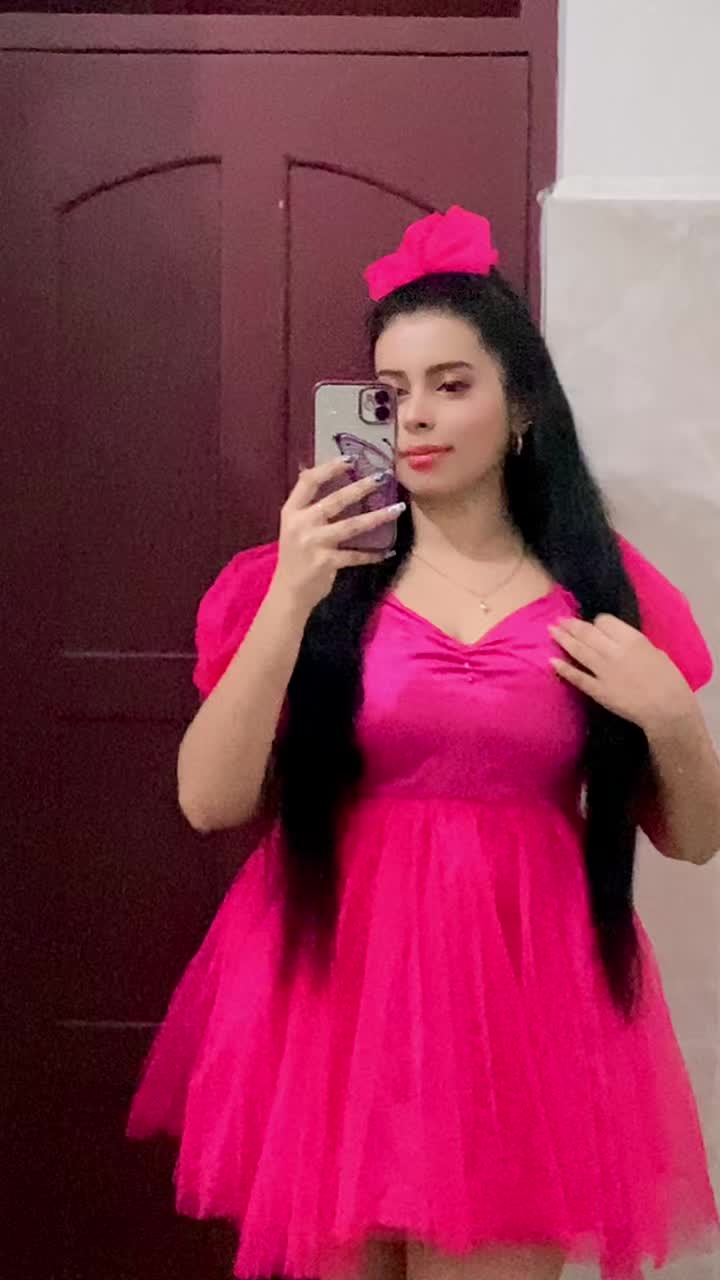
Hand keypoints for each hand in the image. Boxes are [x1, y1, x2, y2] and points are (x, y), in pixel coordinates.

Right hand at [271, 458, 404, 613]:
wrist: (288, 592)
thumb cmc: (294, 557)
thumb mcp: (293, 527)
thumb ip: (306, 505)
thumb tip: (314, 473)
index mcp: (291, 512)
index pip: (309, 481)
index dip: (330, 468)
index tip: (351, 459)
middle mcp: (301, 524)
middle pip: (335, 500)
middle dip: (362, 487)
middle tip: (383, 477)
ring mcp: (314, 543)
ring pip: (352, 525)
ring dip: (378, 517)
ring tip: (398, 508)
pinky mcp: (327, 562)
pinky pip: (356, 555)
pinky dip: (373, 554)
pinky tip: (388, 551)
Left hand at [549, 613, 695, 732]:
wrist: (667, 708)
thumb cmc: (669, 680)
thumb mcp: (656, 652)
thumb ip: (636, 645)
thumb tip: (623, 642)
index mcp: (632, 640)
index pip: (605, 622)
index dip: (597, 622)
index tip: (593, 625)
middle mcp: (614, 651)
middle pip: (587, 632)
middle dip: (571, 624)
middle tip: (559, 619)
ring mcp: (603, 671)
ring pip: (578, 650)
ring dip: (562, 639)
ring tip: (551, 630)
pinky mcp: (597, 690)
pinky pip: (577, 677)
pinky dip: (564, 668)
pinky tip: (552, 661)